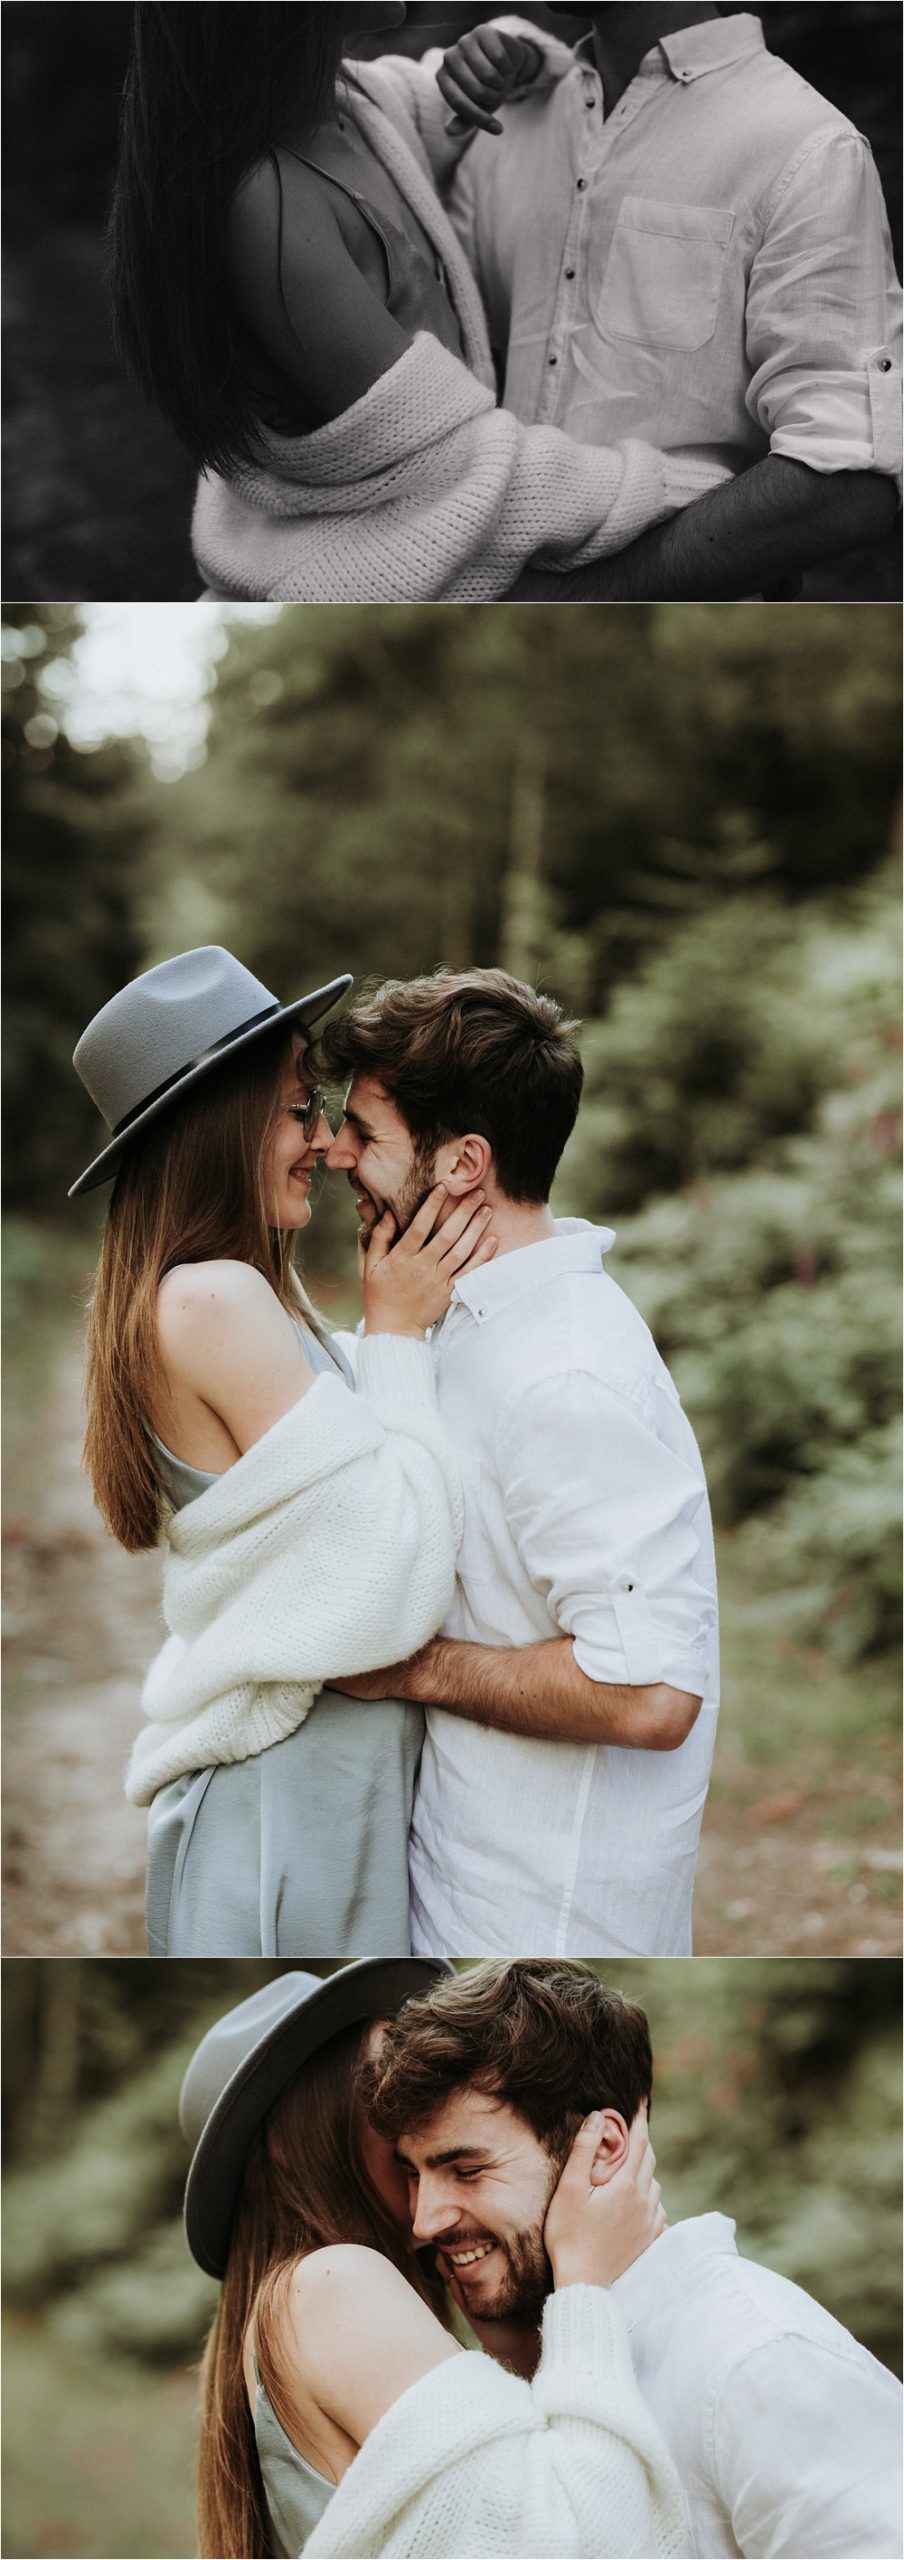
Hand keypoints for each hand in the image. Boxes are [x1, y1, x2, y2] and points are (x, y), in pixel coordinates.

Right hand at [360, 1185, 496, 1337]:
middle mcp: (423, 1267)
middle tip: (477, 1193)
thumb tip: (388, 1212)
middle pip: (447, 1235)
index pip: (419, 1227)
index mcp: (402, 1258)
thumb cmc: (379, 1294)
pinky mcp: (450, 1292)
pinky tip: (492, 1240)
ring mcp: (438, 1280)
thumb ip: (379, 1237)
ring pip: (462, 1251)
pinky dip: (482, 1257)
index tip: (443, 1187)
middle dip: (463, 1212)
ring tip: (487, 1210)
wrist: (394, 1328)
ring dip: (476, 1229)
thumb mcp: (370, 1265)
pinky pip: (469, 1272)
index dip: (432, 1206)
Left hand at [437, 25, 541, 134]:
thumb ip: (463, 121)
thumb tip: (449, 132)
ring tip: (500, 79)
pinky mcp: (482, 31)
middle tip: (499, 94)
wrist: (506, 64)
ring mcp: (464, 42)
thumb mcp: (477, 108)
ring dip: (501, 83)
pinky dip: (507, 67)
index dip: (479, 118)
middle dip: (493, 97)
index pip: (458, 102)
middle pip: (475, 89)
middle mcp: (449, 57)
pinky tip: (505, 64)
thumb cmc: (488, 89)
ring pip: (488, 74)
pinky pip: (499, 58)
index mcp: (443, 78)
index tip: (498, 130)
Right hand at [544, 2110, 665, 2292]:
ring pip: (654, 2185)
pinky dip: (648, 2199)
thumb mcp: (569, 2189)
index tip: (639, 2102)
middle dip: (640, 2144)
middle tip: (628, 2134)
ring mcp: (650, 2222)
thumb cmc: (569, 2235)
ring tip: (627, 2170)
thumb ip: (584, 2151)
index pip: (639, 2142)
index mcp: (626, 2185)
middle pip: (649, 2161)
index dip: (638, 2120)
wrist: (584, 2284)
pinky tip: (636, 2203)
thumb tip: (597, 2117)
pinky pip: (657, 2210)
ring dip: (644, 2172)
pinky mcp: (650, 2240)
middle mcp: (644, 2201)